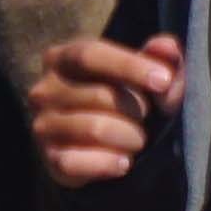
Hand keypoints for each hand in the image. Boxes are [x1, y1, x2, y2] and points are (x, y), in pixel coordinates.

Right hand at [32, 33, 182, 184]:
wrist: (101, 144)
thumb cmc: (127, 97)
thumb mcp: (145, 73)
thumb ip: (161, 58)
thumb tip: (167, 47)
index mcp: (64, 58)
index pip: (90, 55)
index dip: (129, 66)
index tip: (165, 80)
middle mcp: (45, 89)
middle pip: (101, 96)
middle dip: (138, 109)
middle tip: (149, 118)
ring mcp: (43, 124)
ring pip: (95, 129)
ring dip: (130, 138)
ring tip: (137, 139)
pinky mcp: (49, 157)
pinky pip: (78, 162)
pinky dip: (110, 163)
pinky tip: (123, 162)